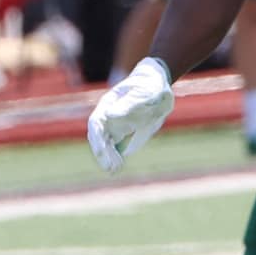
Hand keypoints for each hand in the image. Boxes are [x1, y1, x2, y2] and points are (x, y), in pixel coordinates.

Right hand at [87, 56, 174, 172]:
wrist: (159, 84)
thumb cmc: (150, 85)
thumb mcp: (143, 93)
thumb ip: (129, 104)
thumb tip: (109, 115)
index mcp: (109, 105)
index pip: (96, 123)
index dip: (97, 138)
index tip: (102, 151)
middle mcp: (109, 116)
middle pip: (100, 137)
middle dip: (103, 153)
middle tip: (110, 167)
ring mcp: (117, 125)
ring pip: (108, 144)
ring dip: (109, 157)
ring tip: (115, 170)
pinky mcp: (126, 132)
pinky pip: (118, 146)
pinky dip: (117, 156)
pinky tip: (119, 166)